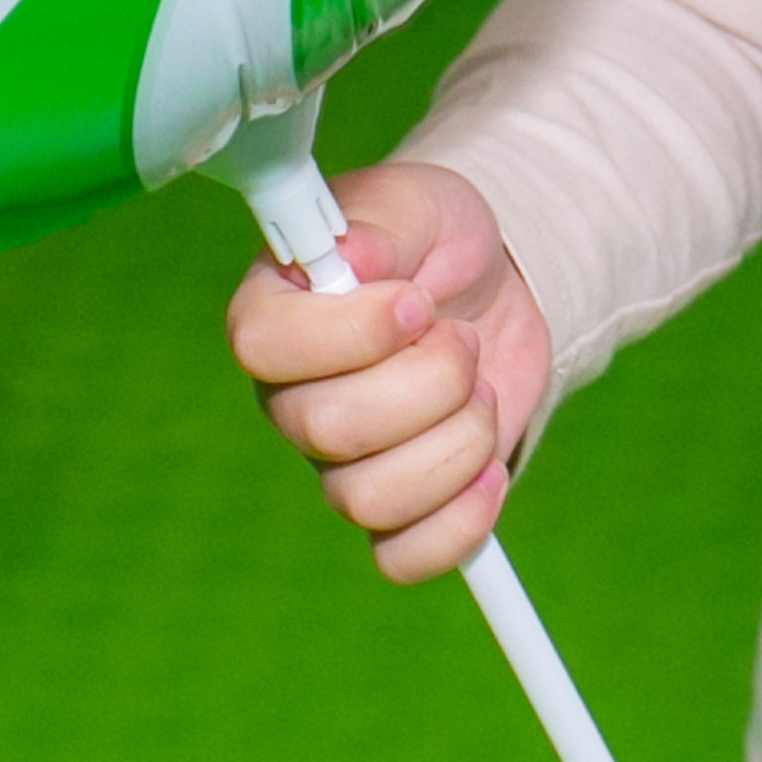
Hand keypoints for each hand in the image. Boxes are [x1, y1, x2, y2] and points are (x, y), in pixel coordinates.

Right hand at [226, 160, 549, 576]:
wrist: (500, 284)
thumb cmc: (440, 239)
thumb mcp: (419, 203)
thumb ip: (382, 221)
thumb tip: (350, 259)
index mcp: (276, 314)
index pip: (261, 346)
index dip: (351, 333)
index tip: (415, 300)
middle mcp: (293, 397)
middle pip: (329, 430)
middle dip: (430, 381)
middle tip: (460, 336)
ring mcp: (338, 462)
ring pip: (368, 500)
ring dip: (457, 440)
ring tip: (479, 390)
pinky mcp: (397, 508)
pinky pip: (402, 558)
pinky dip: (461, 522)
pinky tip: (490, 470)